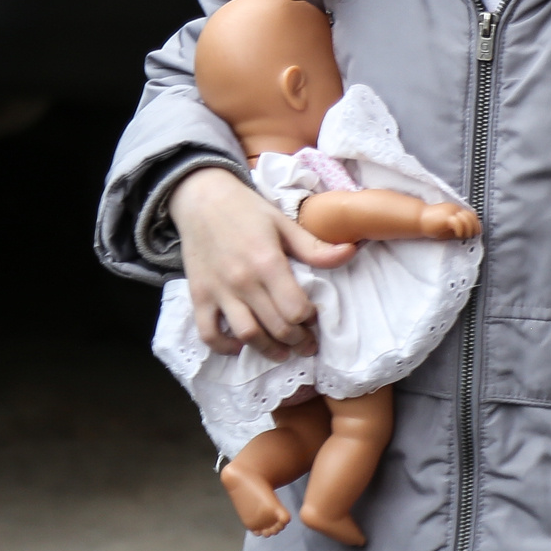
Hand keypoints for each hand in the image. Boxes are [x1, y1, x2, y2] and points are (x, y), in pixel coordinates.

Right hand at [170, 165, 356, 359]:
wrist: (201, 198)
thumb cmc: (246, 210)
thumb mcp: (283, 223)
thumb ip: (314, 246)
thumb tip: (352, 251)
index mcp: (267, 262)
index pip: (295, 308)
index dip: (309, 320)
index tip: (314, 318)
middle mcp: (243, 281)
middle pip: (276, 326)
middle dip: (298, 341)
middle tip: (307, 344)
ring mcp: (219, 291)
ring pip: (247, 335)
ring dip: (269, 350)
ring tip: (283, 352)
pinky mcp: (198, 296)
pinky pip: (208, 333)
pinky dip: (224, 347)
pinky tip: (239, 346)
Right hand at [419, 202, 480, 239]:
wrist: (418, 219)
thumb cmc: (431, 225)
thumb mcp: (447, 228)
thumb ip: (457, 229)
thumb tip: (467, 235)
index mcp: (455, 210)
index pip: (471, 214)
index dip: (476, 224)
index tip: (476, 232)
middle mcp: (455, 209)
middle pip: (472, 216)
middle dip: (474, 227)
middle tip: (471, 236)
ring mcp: (451, 212)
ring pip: (467, 219)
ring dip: (469, 229)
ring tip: (464, 236)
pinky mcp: (446, 217)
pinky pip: (458, 223)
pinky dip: (461, 230)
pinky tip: (458, 234)